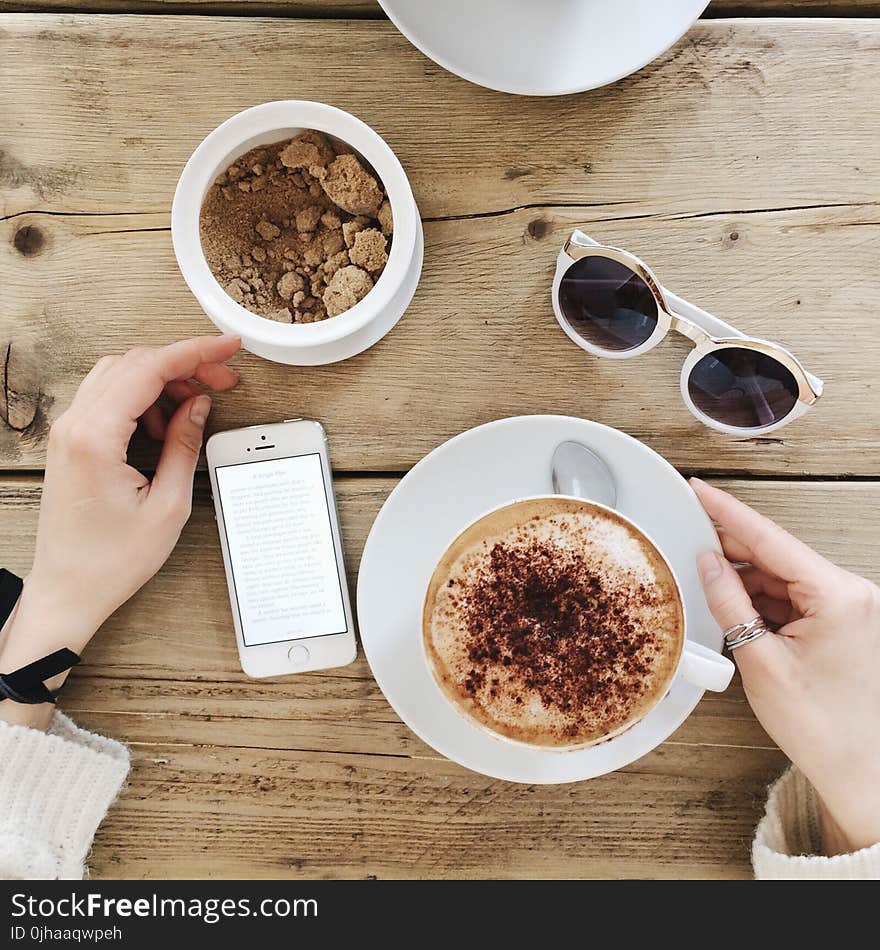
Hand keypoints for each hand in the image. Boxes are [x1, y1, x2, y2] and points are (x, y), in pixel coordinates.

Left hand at [0, 335, 240, 728]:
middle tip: (223, 381)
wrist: (68, 590)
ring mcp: (68, 433)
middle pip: (133, 364)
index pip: (149, 370)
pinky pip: (108, 399)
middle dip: (183, 365)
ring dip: (162, 381)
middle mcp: (75, 426)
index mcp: (96, 438)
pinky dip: (142, 399)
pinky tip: (165, 426)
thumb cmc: (110, 560)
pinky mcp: (71, 443)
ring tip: (195, 407)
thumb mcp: (168, 506)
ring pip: (119, 375)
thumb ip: (185, 446)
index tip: (228, 346)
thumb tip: (199, 406)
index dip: (195, 352)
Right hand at [691, 478, 879, 855]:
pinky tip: (737, 611)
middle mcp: (851, 594)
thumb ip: (729, 602)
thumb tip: (708, 562)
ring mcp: (850, 608)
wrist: (859, 771)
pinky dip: (762, 601)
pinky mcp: (843, 622)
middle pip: (776, 555)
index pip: (770, 539)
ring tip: (712, 594)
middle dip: (731, 549)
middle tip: (690, 539)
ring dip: (746, 581)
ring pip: (782, 576)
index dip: (728, 512)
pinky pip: (793, 597)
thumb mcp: (760, 660)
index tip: (701, 490)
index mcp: (838, 597)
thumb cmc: (821, 726)